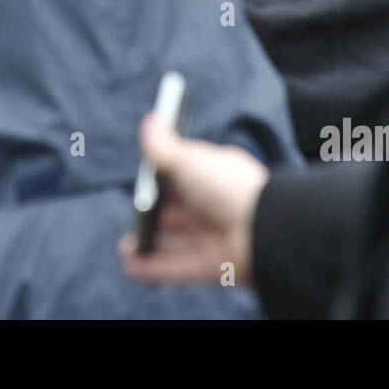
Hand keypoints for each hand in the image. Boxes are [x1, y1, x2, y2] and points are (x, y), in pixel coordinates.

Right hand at [118, 112, 268, 284]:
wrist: (264, 226)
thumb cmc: (226, 186)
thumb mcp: (188, 159)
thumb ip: (162, 147)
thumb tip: (150, 120)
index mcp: (211, 179)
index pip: (180, 183)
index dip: (159, 187)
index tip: (141, 188)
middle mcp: (211, 210)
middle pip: (175, 216)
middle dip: (150, 219)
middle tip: (133, 220)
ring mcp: (211, 239)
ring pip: (173, 244)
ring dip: (147, 247)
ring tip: (125, 248)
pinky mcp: (210, 266)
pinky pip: (176, 268)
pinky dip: (152, 268)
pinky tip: (131, 266)